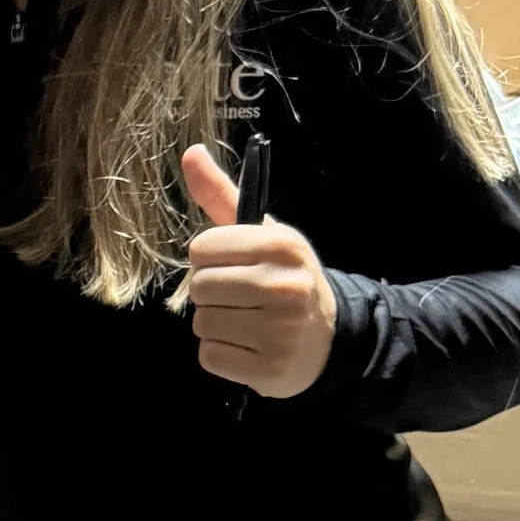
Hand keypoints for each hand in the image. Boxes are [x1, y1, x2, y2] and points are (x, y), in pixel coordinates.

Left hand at [181, 146, 335, 398]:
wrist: (328, 338)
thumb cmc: (284, 278)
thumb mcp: (262, 233)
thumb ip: (221, 195)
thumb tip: (190, 152)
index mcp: (281, 244)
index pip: (201, 248)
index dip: (209, 259)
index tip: (234, 265)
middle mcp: (284, 285)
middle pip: (200, 287)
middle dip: (212, 293)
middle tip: (241, 298)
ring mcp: (280, 330)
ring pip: (203, 323)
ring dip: (215, 325)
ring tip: (246, 322)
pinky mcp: (270, 368)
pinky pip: (211, 356)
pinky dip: (222, 355)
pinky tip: (248, 347)